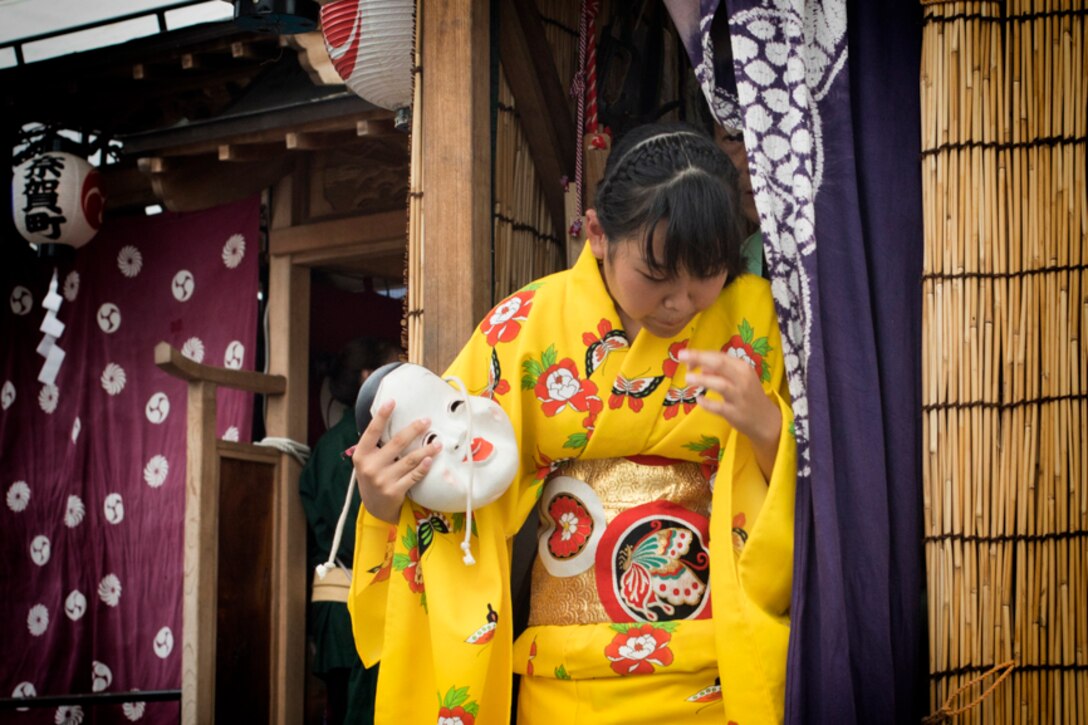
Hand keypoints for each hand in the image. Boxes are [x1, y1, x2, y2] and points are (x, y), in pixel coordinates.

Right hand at [351, 400, 441, 523]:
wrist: (374, 507)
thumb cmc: (373, 477)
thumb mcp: (367, 460)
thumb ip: (376, 445)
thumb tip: (393, 419)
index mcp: (361, 455)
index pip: (372, 432)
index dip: (382, 416)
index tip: (392, 401)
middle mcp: (370, 467)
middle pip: (396, 443)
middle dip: (414, 430)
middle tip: (427, 421)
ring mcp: (382, 480)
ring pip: (409, 460)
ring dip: (426, 449)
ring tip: (437, 442)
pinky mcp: (394, 491)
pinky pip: (413, 476)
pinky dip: (423, 467)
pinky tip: (431, 460)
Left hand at [679, 348, 781, 478]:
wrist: (765, 420)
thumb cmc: (748, 395)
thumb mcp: (738, 378)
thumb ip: (720, 371)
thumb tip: (701, 366)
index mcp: (742, 367)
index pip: (719, 356)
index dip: (700, 354)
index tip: (685, 357)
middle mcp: (742, 379)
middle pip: (720, 364)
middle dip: (699, 357)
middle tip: (681, 355)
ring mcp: (740, 396)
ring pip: (721, 385)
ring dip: (703, 380)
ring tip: (687, 378)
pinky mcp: (735, 413)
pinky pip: (719, 407)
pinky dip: (707, 403)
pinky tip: (699, 400)